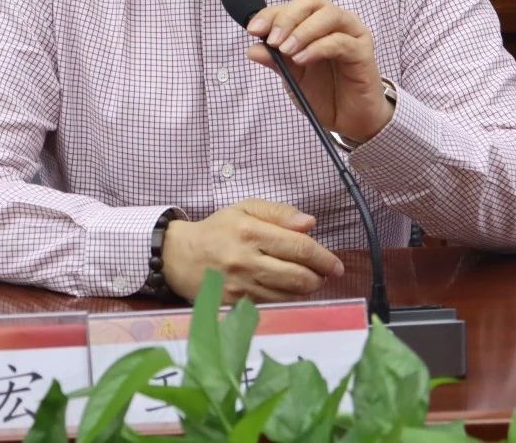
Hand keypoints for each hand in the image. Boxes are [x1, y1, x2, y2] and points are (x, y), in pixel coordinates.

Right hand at [161, 199, 344, 302]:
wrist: (180, 257)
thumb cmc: (218, 229)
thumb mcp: (245, 208)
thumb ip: (279, 212)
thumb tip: (310, 223)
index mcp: (251, 232)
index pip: (299, 247)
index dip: (323, 258)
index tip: (336, 265)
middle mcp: (246, 260)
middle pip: (298, 276)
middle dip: (319, 277)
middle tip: (325, 274)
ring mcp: (240, 286)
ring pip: (288, 295)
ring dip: (306, 290)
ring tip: (308, 281)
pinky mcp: (235, 305)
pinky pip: (272, 306)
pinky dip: (287, 301)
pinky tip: (289, 292)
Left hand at [243, 0, 390, 143]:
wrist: (349, 119)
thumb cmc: (323, 92)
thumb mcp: (292, 77)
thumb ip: (275, 61)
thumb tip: (252, 49)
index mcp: (315, 22)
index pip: (291, 6)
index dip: (270, 14)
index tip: (253, 29)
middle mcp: (335, 22)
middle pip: (310, 2)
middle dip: (287, 18)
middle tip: (273, 41)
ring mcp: (352, 34)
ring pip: (327, 15)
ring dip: (303, 31)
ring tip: (287, 51)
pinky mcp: (363, 51)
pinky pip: (340, 41)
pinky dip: (317, 47)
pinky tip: (302, 60)